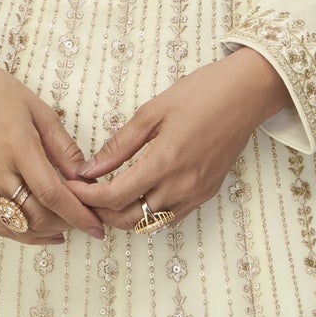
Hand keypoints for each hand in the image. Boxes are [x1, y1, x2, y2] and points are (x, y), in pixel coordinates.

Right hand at [0, 23, 108, 243]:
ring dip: (47, 232)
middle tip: (86, 219)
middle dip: (67, 224)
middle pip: (36, 216)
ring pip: (18, 227)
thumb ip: (63, 148)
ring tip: (67, 225)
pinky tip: (43, 231)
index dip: (78, 215)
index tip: (98, 226)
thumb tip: (86, 180)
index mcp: (16, 145)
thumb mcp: (38, 110)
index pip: (51, 194)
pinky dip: (23, 233)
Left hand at [61, 48, 292, 231]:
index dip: (87, 197)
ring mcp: (197, 193)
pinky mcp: (207, 193)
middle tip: (81, 195)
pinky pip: (171, 216)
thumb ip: (119, 145)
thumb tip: (89, 168)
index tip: (69, 187)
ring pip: (151, 222)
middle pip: (130, 218)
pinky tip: (135, 195)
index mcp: (165, 162)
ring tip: (103, 196)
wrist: (245, 94)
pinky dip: (148, 213)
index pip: (115, 196)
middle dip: (100, 211)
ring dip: (123, 215)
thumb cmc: (199, 94)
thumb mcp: (151, 112)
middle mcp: (182, 185)